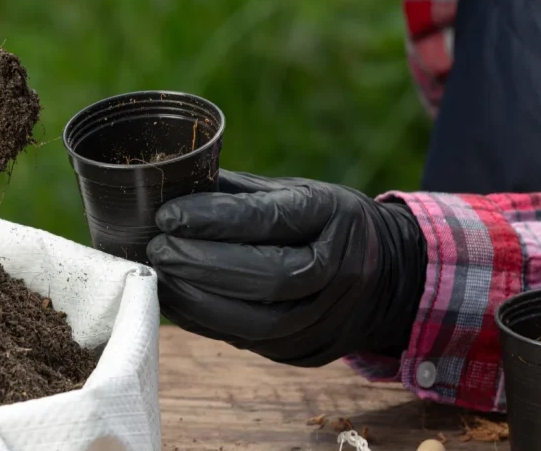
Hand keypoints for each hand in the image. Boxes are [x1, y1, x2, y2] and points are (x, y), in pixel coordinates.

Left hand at [146, 170, 426, 366]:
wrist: (385, 277)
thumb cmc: (322, 223)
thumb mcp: (297, 192)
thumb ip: (239, 195)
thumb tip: (168, 189)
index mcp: (336, 216)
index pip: (272, 221)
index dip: (215, 220)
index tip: (167, 215)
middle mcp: (340, 272)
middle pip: (266, 277)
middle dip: (200, 263)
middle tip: (155, 248)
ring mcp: (325, 319)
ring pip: (254, 321)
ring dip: (194, 299)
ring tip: (157, 275)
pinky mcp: (303, 351)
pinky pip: (244, 341)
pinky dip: (202, 321)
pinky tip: (173, 300)